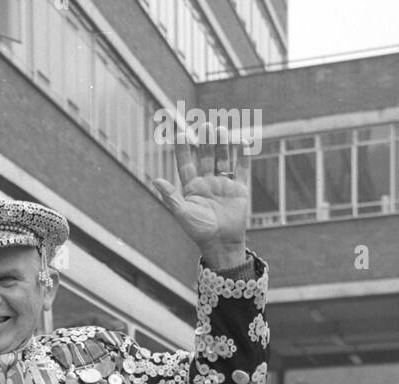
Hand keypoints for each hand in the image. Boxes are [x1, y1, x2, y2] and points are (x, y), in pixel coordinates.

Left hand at [151, 126, 249, 263]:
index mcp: (192, 188)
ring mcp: (224, 184)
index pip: (186, 164)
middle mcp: (207, 183)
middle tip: (206, 125)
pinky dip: (243, 155)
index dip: (183, 149)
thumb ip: (170, 196)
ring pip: (223, 158)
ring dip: (222, 144)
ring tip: (221, 129)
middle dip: (206, 141)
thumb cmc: (199, 231)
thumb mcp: (183, 213)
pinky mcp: (239, 188)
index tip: (181, 132)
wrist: (221, 243)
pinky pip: (242, 168)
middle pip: (206, 157)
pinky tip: (243, 141)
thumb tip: (155, 180)